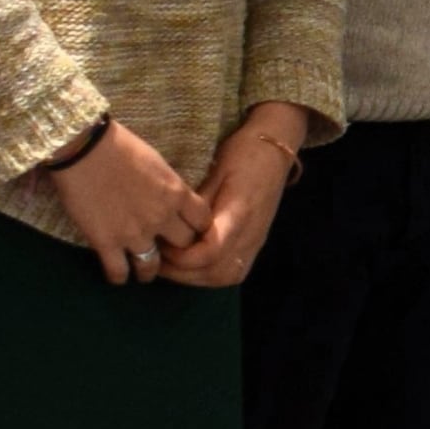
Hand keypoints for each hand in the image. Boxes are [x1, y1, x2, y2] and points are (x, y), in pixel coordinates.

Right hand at [42, 118, 205, 288]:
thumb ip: (168, 186)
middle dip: (176, 249)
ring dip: (148, 271)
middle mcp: (161, 217)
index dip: (197, 229)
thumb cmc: (119, 145)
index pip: (203, 222)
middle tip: (166, 250)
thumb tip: (171, 197)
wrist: (84, 147)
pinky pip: (118, 272)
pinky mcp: (106, 242)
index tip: (189, 231)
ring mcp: (134, 233)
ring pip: (152, 266)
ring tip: (143, 272)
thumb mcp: (157, 162)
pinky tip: (117, 275)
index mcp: (177, 194)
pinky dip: (119, 277)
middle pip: (183, 246)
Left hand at [162, 104, 314, 289]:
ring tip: (168, 265)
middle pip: (216, 272)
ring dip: (193, 278)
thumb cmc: (242, 154)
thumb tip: (168, 227)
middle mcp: (251, 235)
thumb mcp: (213, 172)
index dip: (180, 256)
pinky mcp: (254, 245)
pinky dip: (207, 275)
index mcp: (239, 213)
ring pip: (224, 277)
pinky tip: (189, 265)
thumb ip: (194, 204)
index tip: (159, 243)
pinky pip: (232, 272)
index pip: (209, 252)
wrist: (275, 150)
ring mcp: (255, 242)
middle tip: (154, 259)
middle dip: (181, 273)